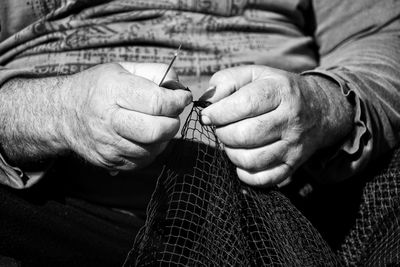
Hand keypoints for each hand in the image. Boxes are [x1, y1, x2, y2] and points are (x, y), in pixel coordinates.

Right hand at [60, 62, 191, 171]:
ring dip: (163, 137)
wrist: (63, 115)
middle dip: (173, 122)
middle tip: (171, 113)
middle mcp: (108, 121)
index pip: (157, 102)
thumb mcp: (123, 68)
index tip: (182, 97)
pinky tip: (144, 137)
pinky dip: (151, 149)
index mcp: (113, 91)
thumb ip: (155, 72)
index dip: (177, 101)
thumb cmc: (98, 88)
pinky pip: (143, 161)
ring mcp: (108, 145)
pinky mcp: (110, 162)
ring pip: (153, 148)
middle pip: (157, 130)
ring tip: (155, 123)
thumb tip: (179, 87)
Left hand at [200, 65, 352, 186]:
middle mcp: (290, 119)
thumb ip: (227, 80)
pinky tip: (242, 160)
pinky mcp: (293, 165)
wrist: (319, 109)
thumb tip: (206, 101)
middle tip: (220, 128)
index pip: (244, 104)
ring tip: (232, 142)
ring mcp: (294, 145)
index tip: (207, 116)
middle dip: (222, 133)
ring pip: (251, 160)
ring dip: (231, 153)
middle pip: (245, 135)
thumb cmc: (277, 90)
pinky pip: (263, 179)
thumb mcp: (255, 74)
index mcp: (280, 91)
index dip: (219, 113)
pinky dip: (245, 174)